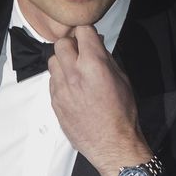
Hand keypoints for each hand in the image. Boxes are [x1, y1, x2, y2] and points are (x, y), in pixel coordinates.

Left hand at [48, 26, 151, 175]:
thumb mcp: (122, 79)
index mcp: (94, 64)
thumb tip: (96, 44)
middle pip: (61, 43)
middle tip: (81, 53)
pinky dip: (60, 78)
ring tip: (74, 70)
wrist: (112, 144)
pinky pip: (51, 80)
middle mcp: (73, 73)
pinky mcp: (54, 101)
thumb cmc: (123, 112)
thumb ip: (107, 58)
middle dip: (71, 44)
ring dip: (63, 61)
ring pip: (53, 61)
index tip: (90, 37)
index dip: (87, 31)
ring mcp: (60, 88)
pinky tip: (72, 87)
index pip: (82, 31)